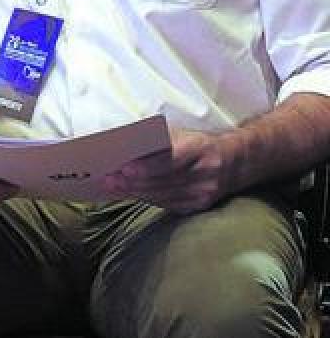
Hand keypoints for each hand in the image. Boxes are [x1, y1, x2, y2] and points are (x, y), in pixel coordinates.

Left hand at [104, 128, 240, 212]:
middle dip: (132, 181)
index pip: (170, 159)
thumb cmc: (196, 143)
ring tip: (111, 187)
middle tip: (107, 179)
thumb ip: (156, 140)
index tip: (125, 168)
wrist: (233, 161)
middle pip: (162, 180)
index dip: (147, 166)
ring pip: (162, 195)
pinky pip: (167, 204)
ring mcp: (203, 192)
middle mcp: (205, 172)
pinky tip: (129, 194)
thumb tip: (123, 145)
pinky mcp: (199, 205)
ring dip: (134, 191)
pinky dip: (146, 198)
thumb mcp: (181, 134)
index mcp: (199, 148)